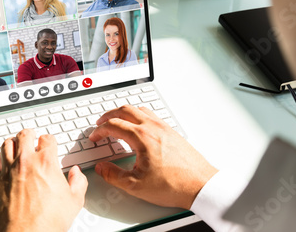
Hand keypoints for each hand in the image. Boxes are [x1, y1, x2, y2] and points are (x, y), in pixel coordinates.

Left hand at [0, 129, 87, 231]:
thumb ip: (78, 183)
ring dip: (12, 142)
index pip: (47, 139)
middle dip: (29, 134)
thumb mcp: (74, 201)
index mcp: (46, 163)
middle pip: (24, 136)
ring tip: (15, 143)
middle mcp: (26, 162)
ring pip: (6, 145)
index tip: (49, 143)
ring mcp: (8, 171)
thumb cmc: (47, 222)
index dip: (49, 140)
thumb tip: (76, 174)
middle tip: (31, 136)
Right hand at [89, 105, 217, 209]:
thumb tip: (102, 168)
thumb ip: (113, 175)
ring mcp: (163, 127)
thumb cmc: (174, 184)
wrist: (200, 185)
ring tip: (116, 121)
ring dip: (123, 112)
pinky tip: (138, 126)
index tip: (95, 137)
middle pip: (125, 110)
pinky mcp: (171, 131)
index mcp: (142, 137)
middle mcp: (153, 127)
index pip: (113, 125)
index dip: (99, 131)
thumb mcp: (136, 185)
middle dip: (108, 115)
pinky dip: (138, 115)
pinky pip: (150, 115)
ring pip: (139, 109)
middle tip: (100, 124)